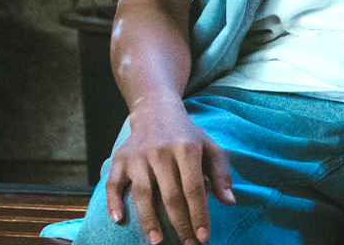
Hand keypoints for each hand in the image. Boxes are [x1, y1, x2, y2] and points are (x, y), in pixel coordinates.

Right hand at [105, 99, 233, 244]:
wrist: (155, 111)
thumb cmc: (187, 135)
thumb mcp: (209, 147)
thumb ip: (220, 173)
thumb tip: (229, 201)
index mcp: (187, 148)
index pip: (194, 187)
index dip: (199, 214)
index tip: (204, 236)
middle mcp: (162, 151)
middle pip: (170, 194)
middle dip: (180, 223)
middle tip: (187, 244)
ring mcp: (139, 156)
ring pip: (142, 193)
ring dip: (149, 220)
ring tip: (157, 241)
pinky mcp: (120, 160)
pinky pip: (113, 184)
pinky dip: (114, 203)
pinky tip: (119, 220)